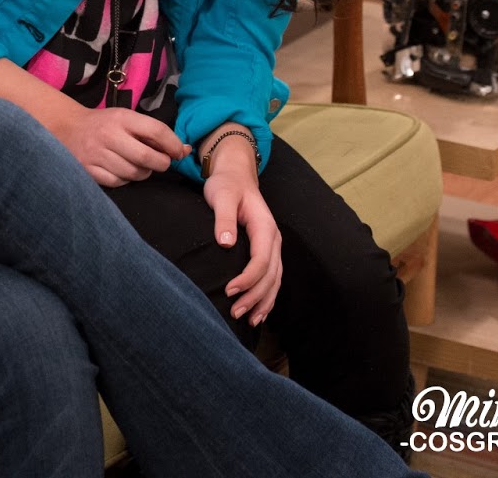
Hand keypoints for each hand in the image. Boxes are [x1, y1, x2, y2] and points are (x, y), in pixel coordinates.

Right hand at [49, 102, 190, 186]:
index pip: (157, 131)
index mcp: (122, 118)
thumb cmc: (105, 124)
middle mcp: (108, 135)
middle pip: (147, 157)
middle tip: (160, 162)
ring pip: (133, 173)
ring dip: (143, 173)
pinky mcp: (88, 170)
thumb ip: (155, 134)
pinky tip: (122, 170)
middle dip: (161, 163)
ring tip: (139, 165)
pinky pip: (118, 182)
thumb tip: (185, 151)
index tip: (178, 152)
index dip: (173, 145)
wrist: (67, 128)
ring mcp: (96, 154)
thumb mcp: (128, 119)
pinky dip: (125, 180)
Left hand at [199, 131, 281, 325]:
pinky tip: (258, 312)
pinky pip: (272, 278)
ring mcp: (272, 246)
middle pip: (271, 275)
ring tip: (248, 320)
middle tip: (235, 313)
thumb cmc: (227, 185)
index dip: (248, 278)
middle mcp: (273, 239)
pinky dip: (267, 297)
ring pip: (275, 280)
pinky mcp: (266, 251)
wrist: (236, 176)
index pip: (261, 259)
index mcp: (264, 226)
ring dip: (263, 302)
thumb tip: (225, 244)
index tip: (228, 290)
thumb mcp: (222, 196)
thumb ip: (223, 219)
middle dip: (255, 297)